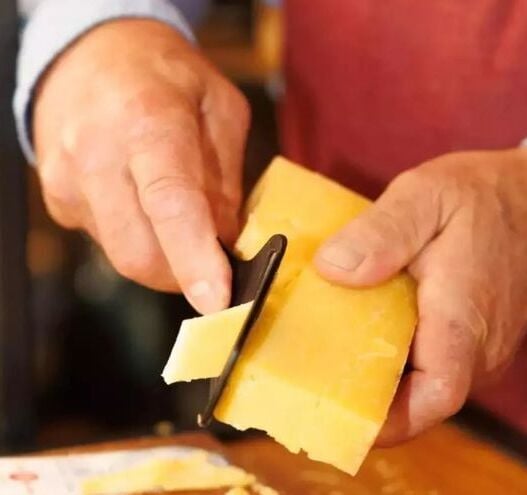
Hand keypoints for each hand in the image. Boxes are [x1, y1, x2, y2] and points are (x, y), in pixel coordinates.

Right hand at [34, 19, 249, 313]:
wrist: (92, 55)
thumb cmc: (165, 76)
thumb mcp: (220, 109)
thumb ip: (226, 180)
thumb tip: (227, 244)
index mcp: (147, 122)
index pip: (171, 204)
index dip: (194, 259)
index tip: (216, 301)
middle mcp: (97, 156)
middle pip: (140, 253)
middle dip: (184, 273)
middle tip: (214, 259)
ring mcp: (69, 182)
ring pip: (123, 257)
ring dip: (164, 257)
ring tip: (181, 222)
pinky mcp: (60, 202)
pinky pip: (108, 243)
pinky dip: (141, 240)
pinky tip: (147, 208)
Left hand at [315, 149, 526, 444]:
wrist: (524, 198)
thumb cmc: (479, 197)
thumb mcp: (424, 198)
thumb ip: (382, 233)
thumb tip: (333, 268)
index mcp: (462, 316)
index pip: (435, 392)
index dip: (390, 419)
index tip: (342, 419)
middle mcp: (476, 344)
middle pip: (418, 399)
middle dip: (366, 400)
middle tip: (310, 380)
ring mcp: (476, 345)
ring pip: (422, 383)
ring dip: (377, 379)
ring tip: (324, 358)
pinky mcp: (470, 337)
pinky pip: (428, 362)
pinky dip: (393, 358)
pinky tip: (361, 334)